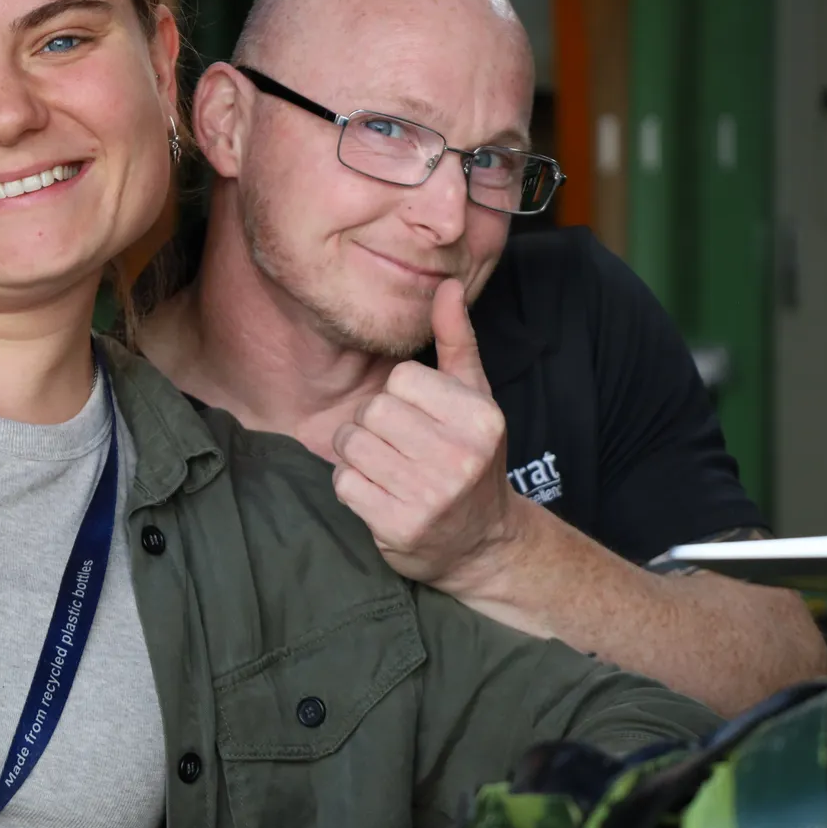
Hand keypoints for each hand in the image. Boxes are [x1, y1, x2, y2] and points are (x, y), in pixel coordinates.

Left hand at [331, 278, 519, 590]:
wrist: (482, 542)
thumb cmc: (471, 457)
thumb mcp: (474, 397)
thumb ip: (457, 340)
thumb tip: (445, 284)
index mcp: (479, 418)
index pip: (401, 379)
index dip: (400, 396)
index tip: (418, 419)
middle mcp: (459, 457)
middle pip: (372, 410)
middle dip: (374, 425)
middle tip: (398, 446)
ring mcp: (430, 495)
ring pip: (351, 444)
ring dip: (358, 455)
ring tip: (387, 468)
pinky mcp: (399, 526)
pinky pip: (343, 483)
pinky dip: (352, 486)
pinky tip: (380, 493)